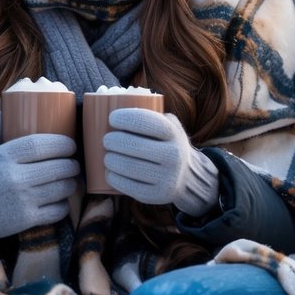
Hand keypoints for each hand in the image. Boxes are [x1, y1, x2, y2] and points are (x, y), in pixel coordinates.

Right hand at [0, 110, 78, 243]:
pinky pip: (56, 211)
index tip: (70, 144)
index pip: (43, 144)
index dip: (63, 143)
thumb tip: (1, 111)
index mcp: (4, 156)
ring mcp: (22, 200)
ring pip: (61, 188)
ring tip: (70, 181)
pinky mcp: (24, 220)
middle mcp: (15, 177)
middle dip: (72, 164)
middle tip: (73, 164)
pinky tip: (59, 201)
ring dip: (70, 184)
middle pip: (59, 167)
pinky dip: (63, 206)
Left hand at [102, 109, 217, 215]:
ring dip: (110, 159)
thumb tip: (114, 98)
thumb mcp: (169, 126)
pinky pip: (128, 186)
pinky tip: (110, 173)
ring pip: (128, 166)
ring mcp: (166, 177)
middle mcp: (173, 155)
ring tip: (107, 156)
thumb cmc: (168, 144)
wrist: (188, 176)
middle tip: (106, 139)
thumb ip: (152, 113)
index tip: (112, 118)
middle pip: (132, 145)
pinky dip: (114, 178)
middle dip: (112, 140)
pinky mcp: (157, 195)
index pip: (144, 121)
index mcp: (173, 134)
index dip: (125, 118)